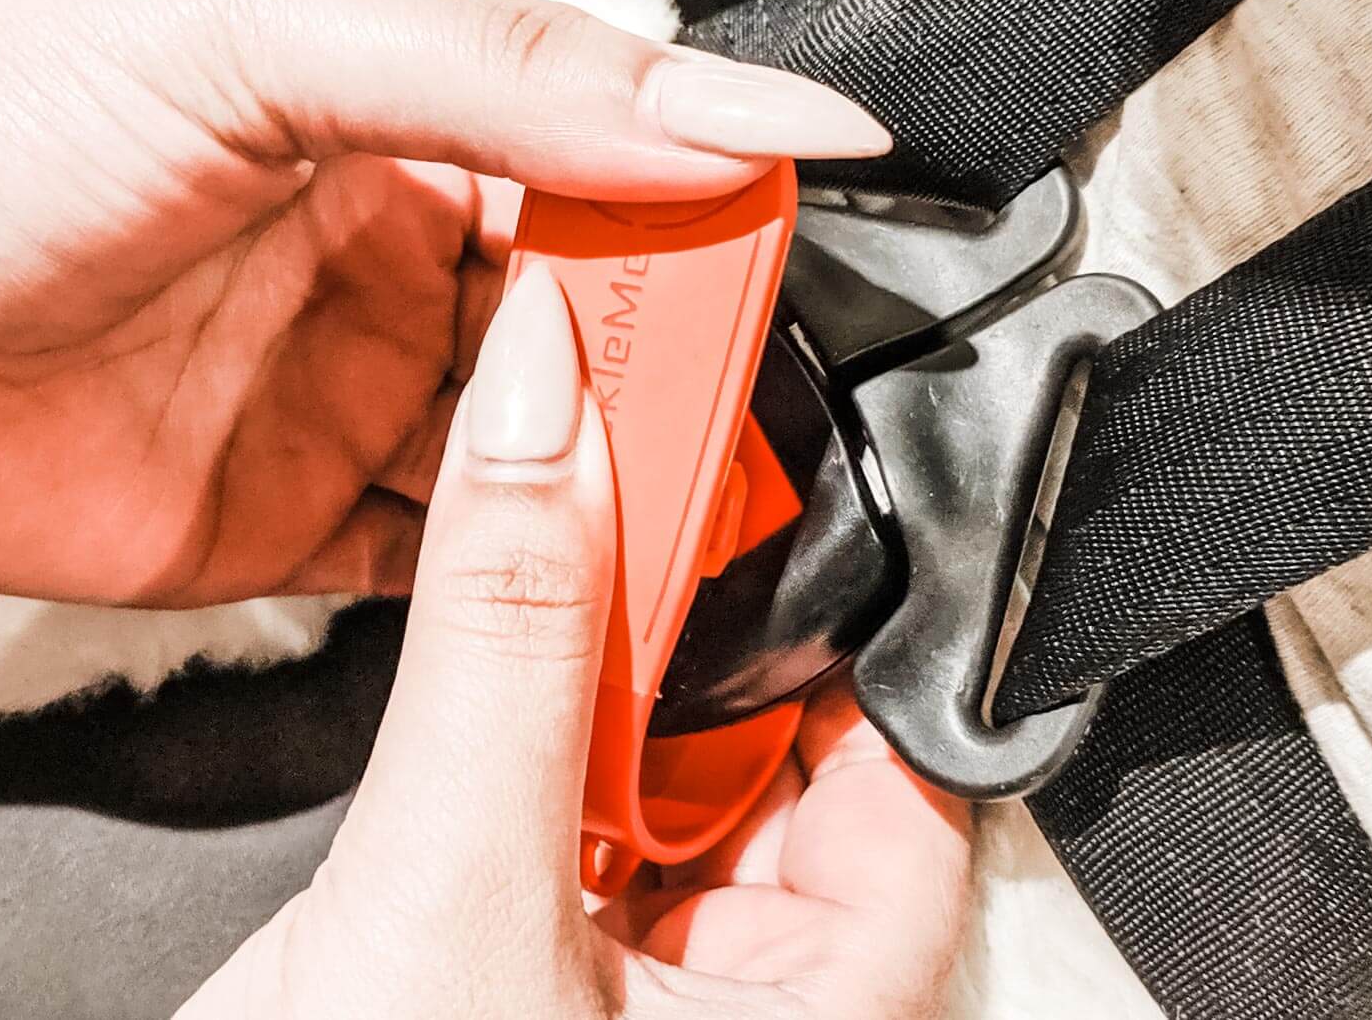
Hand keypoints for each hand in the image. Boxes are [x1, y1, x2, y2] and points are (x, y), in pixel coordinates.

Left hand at [0, 0, 888, 605]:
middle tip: (739, 422)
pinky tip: (565, 585)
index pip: (614, 179)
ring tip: (681, 515)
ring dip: (603, 490)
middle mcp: (383, 266)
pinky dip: (509, 586)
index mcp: (401, 127)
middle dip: (668, 379)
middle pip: (589, 334)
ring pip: (526, 463)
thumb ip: (521, 78)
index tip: (785, 275)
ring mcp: (336, 403)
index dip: (703, 230)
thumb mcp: (272, 43)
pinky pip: (433, 570)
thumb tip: (747, 109)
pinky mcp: (280, 529)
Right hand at [177, 265, 971, 1018]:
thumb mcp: (457, 884)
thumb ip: (507, 639)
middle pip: (781, 743)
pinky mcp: (535, 968)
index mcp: (831, 1005)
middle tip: (661, 464)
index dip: (854, 590)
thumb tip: (545, 412)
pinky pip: (574, 810)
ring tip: (577, 526)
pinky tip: (496, 650)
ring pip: (666, 772)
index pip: (914, 749)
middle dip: (706, 613)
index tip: (782, 460)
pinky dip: (538, 724)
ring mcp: (644, 987)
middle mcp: (760, 997)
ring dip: (607, 661)